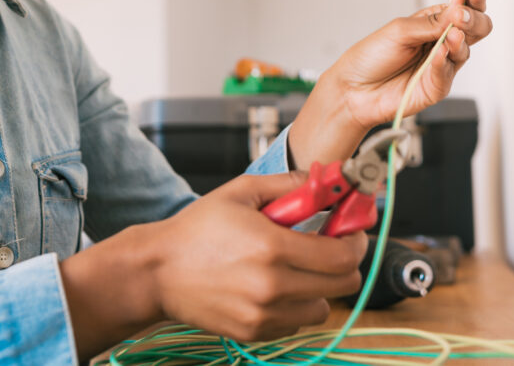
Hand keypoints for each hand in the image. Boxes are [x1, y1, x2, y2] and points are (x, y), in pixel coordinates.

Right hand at [150, 172, 366, 341]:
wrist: (158, 271)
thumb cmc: (197, 230)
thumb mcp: (240, 192)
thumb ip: (288, 184)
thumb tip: (325, 181)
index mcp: (272, 246)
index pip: (343, 255)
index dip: (355, 241)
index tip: (351, 231)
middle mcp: (272, 285)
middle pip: (344, 284)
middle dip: (344, 262)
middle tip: (330, 247)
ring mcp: (264, 314)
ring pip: (324, 307)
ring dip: (321, 287)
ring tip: (298, 268)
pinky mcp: (255, 332)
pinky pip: (297, 322)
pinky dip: (296, 305)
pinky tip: (276, 285)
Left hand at [290, 0, 491, 168]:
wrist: (352, 88)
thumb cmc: (371, 56)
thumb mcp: (399, 30)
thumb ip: (431, 23)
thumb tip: (459, 8)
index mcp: (433, 23)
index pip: (462, 7)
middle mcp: (441, 43)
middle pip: (475, 29)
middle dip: (474, 18)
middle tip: (462, 14)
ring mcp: (441, 65)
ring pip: (465, 50)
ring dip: (460, 40)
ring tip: (452, 33)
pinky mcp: (436, 87)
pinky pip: (447, 73)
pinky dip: (444, 62)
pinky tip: (440, 52)